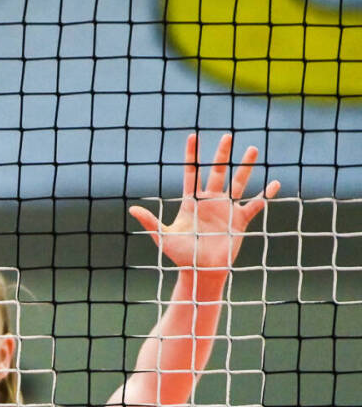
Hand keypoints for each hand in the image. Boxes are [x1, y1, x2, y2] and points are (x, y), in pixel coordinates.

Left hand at [129, 133, 278, 274]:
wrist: (200, 270)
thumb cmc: (180, 255)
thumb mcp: (163, 237)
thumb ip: (149, 221)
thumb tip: (132, 209)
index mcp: (191, 202)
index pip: (191, 173)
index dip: (192, 156)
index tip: (192, 137)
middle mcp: (210, 202)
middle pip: (217, 172)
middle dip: (222, 155)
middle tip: (227, 136)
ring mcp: (226, 209)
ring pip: (238, 183)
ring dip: (245, 167)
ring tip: (252, 150)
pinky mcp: (239, 221)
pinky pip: (254, 205)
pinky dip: (265, 195)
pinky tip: (274, 184)